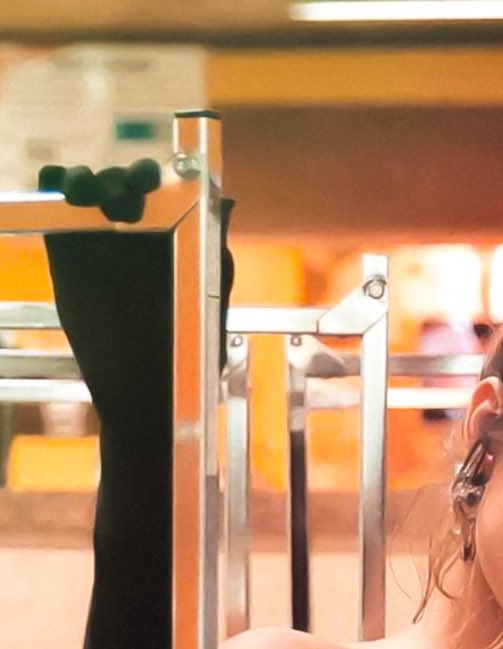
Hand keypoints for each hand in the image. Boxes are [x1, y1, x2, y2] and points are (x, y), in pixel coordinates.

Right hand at [40, 158, 234, 411]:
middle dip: (123, 182)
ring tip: (87, 198)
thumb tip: (223, 202)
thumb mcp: (209, 297)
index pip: (154, 185)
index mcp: (166, 230)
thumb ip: (219, 253)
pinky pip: (52, 201)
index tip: (154, 188)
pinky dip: (54, 184)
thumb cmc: (186, 346)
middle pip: (118, 181)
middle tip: (126, 207)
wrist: (145, 389)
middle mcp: (129, 226)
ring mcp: (93, 234)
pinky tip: (63, 197)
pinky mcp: (64, 248)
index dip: (153, 178)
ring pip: (83, 185)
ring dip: (84, 181)